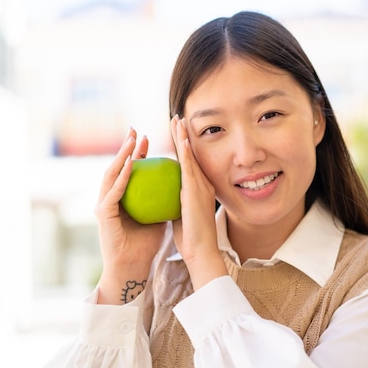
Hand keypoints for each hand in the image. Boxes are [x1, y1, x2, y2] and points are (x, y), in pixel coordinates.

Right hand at [94, 127, 166, 303]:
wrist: (133, 266)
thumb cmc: (147, 243)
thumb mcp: (159, 215)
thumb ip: (163, 198)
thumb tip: (180, 181)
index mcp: (124, 197)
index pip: (132, 170)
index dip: (138, 152)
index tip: (148, 136)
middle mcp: (111, 197)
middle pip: (119, 167)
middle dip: (126, 147)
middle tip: (135, 129)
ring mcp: (104, 205)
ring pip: (111, 174)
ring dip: (122, 156)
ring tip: (131, 141)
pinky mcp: (103, 214)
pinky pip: (114, 191)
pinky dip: (122, 177)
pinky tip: (131, 164)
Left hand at [170, 115, 226, 289]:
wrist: (200, 250)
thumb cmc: (190, 237)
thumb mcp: (182, 215)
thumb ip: (177, 202)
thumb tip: (165, 197)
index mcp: (199, 189)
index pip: (189, 163)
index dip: (184, 146)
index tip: (178, 132)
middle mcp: (202, 183)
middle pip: (191, 153)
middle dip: (184, 134)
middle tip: (178, 117)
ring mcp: (200, 185)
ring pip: (190, 155)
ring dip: (183, 135)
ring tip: (178, 119)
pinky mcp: (195, 190)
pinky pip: (188, 165)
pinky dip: (185, 150)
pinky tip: (180, 136)